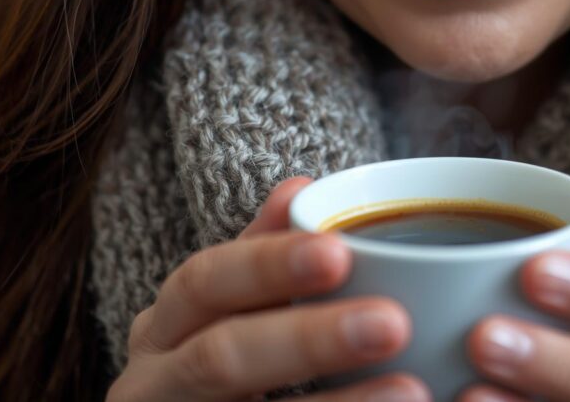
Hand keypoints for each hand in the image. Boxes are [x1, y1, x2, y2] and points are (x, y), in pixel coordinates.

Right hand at [108, 177, 430, 401]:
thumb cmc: (219, 363)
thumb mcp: (224, 309)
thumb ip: (263, 255)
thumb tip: (300, 187)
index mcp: (165, 329)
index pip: (204, 283)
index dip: (267, 265)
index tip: (340, 252)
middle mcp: (156, 383)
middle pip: (221, 357)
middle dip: (309, 340)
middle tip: (393, 324)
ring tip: (413, 390)